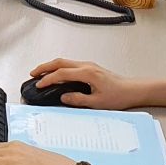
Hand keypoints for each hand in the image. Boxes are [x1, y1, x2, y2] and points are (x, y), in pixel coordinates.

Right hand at [28, 59, 142, 109]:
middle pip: (60, 62)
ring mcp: (88, 65)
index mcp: (86, 73)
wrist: (133, 90)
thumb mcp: (97, 102)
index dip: (48, 79)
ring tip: (41, 73)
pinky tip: (56, 73)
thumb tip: (63, 97)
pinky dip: (59, 67)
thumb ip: (78, 99)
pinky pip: (70, 64)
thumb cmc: (118, 96)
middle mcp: (86, 65)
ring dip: (51, 66)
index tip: (38, 84)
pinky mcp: (90, 67)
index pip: (61, 74)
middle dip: (44, 67)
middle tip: (32, 73)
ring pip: (64, 61)